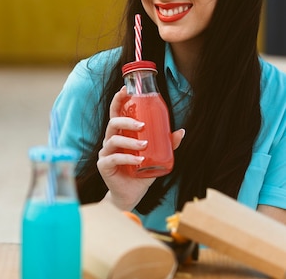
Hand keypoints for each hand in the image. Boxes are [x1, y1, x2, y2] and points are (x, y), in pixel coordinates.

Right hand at [97, 86, 184, 209]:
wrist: (130, 195)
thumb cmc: (141, 173)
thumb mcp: (156, 157)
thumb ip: (166, 144)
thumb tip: (181, 131)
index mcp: (120, 135)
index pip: (116, 113)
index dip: (118, 100)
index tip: (125, 90)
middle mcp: (110, 141)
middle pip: (113, 123)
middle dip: (127, 121)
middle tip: (143, 125)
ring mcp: (105, 153)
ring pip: (113, 140)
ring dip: (130, 141)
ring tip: (145, 146)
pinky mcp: (104, 165)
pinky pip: (114, 158)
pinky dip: (127, 158)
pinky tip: (138, 161)